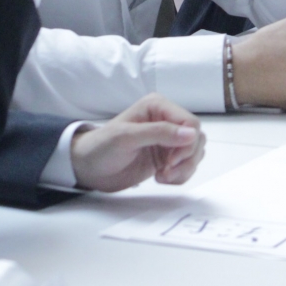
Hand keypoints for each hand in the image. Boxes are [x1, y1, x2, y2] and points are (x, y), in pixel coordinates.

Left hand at [71, 94, 204, 190]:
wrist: (89, 169)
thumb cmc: (102, 147)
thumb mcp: (127, 137)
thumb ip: (160, 133)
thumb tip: (192, 135)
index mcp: (158, 106)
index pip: (190, 123)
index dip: (187, 144)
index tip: (170, 161)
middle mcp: (167, 120)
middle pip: (197, 139)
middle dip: (186, 159)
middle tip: (165, 172)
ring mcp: (168, 140)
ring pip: (195, 153)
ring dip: (184, 169)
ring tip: (162, 176)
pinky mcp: (167, 157)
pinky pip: (187, 166)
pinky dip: (180, 176)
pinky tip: (161, 178)